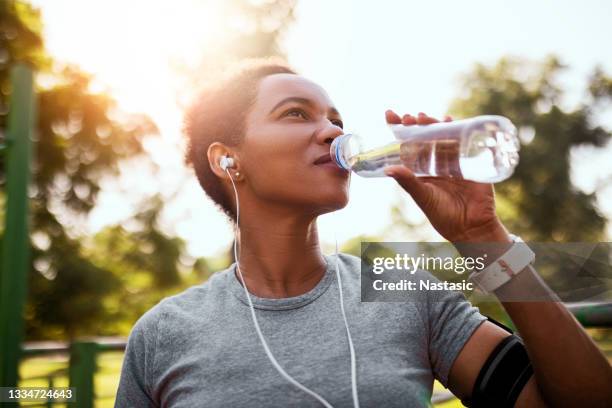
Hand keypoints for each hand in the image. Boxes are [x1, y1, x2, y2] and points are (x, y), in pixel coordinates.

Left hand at [384, 110, 509, 242]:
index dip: (399, 130)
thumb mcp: (423, 196)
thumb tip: (387, 169)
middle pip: (425, 137)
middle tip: (408, 117)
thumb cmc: (443, 214)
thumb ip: (408, 182)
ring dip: (433, 123)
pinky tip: (448, 119)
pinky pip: (463, 141)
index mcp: (422, 170)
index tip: (390, 115)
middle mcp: (436, 163)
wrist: (471, 227)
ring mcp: (453, 160)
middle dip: (415, 124)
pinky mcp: (471, 161)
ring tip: (423, 117)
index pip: (408, 145)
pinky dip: (457, 128)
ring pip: (442, 135)